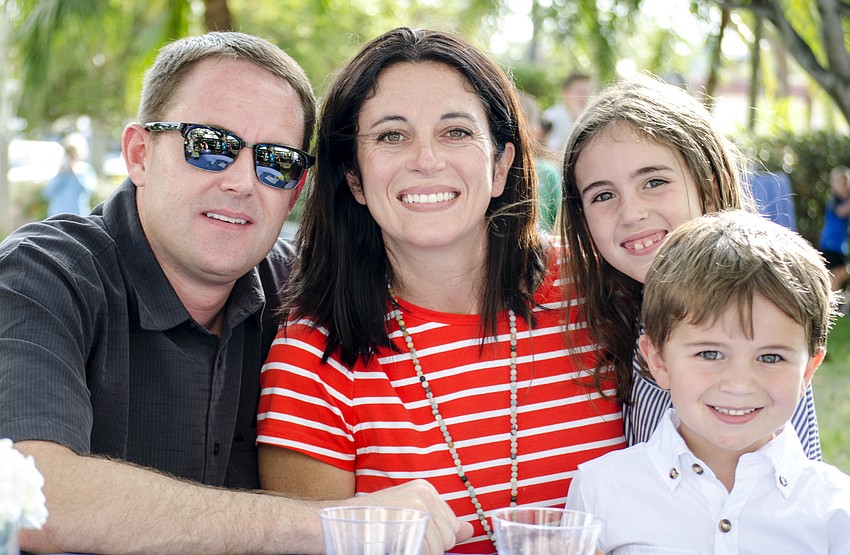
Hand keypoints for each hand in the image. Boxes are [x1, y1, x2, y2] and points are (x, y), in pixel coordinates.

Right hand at [351, 479, 472, 554]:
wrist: (337, 523)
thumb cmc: (370, 523)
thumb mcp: (408, 516)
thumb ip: (439, 523)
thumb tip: (469, 530)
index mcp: (425, 489)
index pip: (451, 526)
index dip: (432, 539)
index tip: (409, 533)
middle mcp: (425, 493)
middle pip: (448, 537)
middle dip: (429, 546)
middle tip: (401, 538)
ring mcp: (419, 505)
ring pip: (439, 548)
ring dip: (419, 552)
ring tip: (396, 542)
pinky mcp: (412, 519)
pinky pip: (427, 551)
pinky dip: (413, 554)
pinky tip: (395, 546)